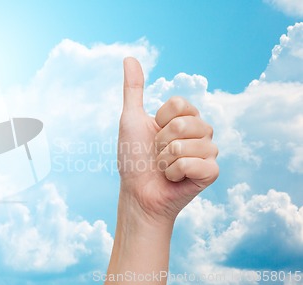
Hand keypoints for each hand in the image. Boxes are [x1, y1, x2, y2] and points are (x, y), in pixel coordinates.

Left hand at [118, 57, 218, 224]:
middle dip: (161, 141)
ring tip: (165, 167)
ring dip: (166, 159)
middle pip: (184, 122)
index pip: (179, 103)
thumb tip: (129, 57)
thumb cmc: (133, 158)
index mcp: (185, 118)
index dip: (159, 120)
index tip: (153, 133)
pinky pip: (196, 163)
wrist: (137, 193)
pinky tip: (175, 179)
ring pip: (188, 144)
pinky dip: (176, 172)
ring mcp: (208, 152)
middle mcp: (201, 132)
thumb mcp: (131, 119)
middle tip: (157, 154)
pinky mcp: (212, 172)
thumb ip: (134, 89)